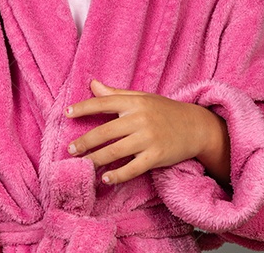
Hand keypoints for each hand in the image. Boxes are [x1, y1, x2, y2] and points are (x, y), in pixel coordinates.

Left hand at [65, 79, 228, 186]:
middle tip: (71, 149)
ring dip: (96, 160)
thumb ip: (116, 94)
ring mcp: (149, 138)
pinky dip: (117, 175)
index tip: (67, 113)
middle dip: (85, 141)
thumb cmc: (166, 111)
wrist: (196, 126)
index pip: (105, 102)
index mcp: (136, 102)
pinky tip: (106, 178)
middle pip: (105, 131)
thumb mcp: (143, 98)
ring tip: (83, 165)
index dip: (84, 107)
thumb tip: (92, 85)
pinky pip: (132, 168)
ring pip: (115, 151)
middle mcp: (141, 118)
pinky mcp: (157, 156)